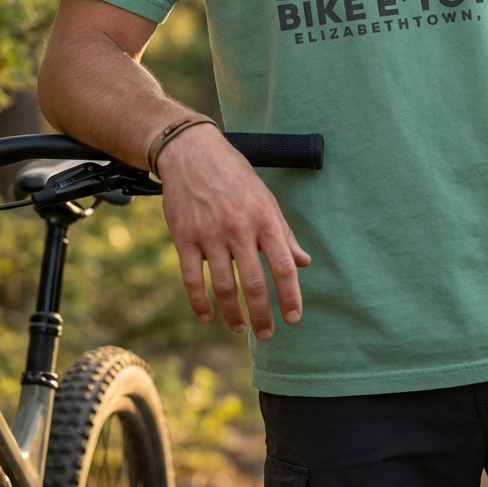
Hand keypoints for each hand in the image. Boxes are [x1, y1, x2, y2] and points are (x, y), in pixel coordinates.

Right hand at [158, 126, 310, 339]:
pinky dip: (199, 302)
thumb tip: (303, 262)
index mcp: (264, 219)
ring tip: (239, 328)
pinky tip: (208, 316)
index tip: (293, 318)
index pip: (283, 266)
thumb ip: (284, 233)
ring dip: (233, 314)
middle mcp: (239, 229)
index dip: (290, 296)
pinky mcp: (184, 238)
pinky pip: (191, 279)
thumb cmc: (234, 176)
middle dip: (262, 315)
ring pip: (223, 286)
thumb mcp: (266, 198)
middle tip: (267, 333)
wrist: (192, 153)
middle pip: (254, 283)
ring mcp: (209, 235)